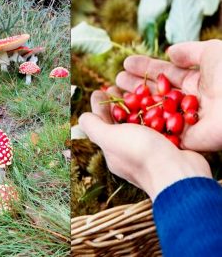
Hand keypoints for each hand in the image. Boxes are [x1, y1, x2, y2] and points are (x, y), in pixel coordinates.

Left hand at [79, 90, 211, 200]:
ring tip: (134, 90)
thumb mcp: (109, 138)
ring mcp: (148, 149)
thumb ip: (93, 127)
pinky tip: (156, 101)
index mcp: (112, 150)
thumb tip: (83, 117)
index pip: (101, 124)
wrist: (178, 173)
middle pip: (119, 122)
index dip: (99, 106)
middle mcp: (128, 150)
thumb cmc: (140, 153)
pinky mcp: (166, 146)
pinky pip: (157, 126)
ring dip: (135, 106)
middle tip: (115, 87)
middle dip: (116, 104)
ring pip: (138, 123)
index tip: (100, 90)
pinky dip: (154, 113)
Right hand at [116, 40, 221, 150]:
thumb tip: (170, 52)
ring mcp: (184, 120)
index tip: (127, 63)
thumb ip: (190, 51)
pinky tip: (123, 115)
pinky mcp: (182, 138)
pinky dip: (140, 123)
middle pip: (156, 92)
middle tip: (116, 79)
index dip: (145, 68)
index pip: (165, 74)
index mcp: (197, 82)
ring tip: (115, 92)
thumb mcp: (212, 53)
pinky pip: (157, 130)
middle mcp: (188, 101)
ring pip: (153, 110)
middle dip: (136, 84)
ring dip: (134, 102)